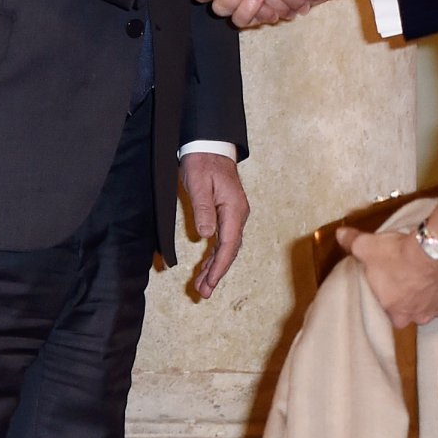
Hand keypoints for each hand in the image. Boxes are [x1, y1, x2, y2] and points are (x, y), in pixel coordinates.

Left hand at [180, 151, 249, 297]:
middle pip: (230, 250)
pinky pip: (223, 239)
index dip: (219, 266)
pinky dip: (215, 254)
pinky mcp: (226, 213)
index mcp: (234, 209)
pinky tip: (206, 266)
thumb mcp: (199, 183)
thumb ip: (203, 209)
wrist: (210, 145)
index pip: (229, 245)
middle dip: (217, 272)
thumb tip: (206, 235)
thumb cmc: (203, 162)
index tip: (209, 283)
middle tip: (203, 292)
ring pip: (227, 247)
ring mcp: (234, 214)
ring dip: (215, 266)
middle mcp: (238, 214)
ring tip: (202, 285)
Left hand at [335, 224, 437, 326]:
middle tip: (403, 280)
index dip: (384, 297)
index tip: (385, 284)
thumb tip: (339, 235)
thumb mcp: (367, 245)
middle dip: (405, 300)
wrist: (433, 251)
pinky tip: (436, 278)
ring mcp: (433, 310)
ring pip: (425, 308)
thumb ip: (351, 242)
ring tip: (420, 277)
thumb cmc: (397, 254)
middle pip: (406, 312)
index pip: (385, 311)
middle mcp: (413, 316)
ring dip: (423, 295)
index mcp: (392, 310)